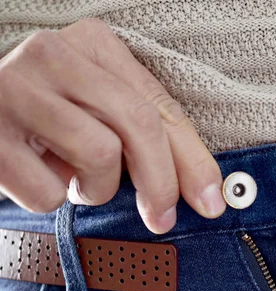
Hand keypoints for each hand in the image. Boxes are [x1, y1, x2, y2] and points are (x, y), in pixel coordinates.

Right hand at [0, 18, 225, 233]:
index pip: (160, 106)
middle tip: (161, 218)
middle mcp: (55, 54)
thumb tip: (207, 191)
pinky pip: (47, 190)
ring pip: (99, 155)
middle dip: (161, 183)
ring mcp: (16, 88)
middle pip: (138, 125)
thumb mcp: (98, 111)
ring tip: (75, 179)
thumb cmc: (48, 118)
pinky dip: (51, 197)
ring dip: (95, 188)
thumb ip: (145, 136)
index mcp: (93, 44)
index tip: (212, 200)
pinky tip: (36, 175)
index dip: (193, 160)